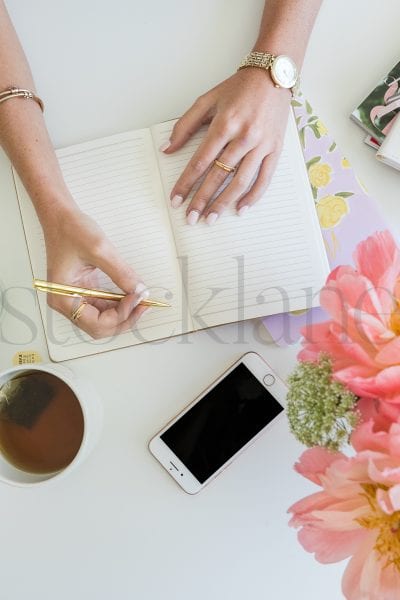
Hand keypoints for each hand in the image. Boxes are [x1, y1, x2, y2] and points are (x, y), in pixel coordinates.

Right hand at [42, 206, 147, 338]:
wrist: (60, 216)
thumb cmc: (70, 229)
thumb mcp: (99, 249)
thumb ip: (121, 273)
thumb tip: (140, 291)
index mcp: (63, 298)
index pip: (96, 323)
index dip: (121, 315)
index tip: (137, 298)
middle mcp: (67, 302)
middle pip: (100, 327)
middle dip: (124, 318)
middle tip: (144, 303)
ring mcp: (75, 298)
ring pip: (103, 320)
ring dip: (124, 313)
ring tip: (140, 300)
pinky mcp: (83, 291)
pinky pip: (104, 306)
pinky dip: (119, 304)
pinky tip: (131, 296)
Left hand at [164, 67, 290, 224]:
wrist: (273, 75)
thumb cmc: (238, 88)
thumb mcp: (207, 100)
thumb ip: (185, 125)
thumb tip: (167, 149)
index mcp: (224, 124)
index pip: (200, 162)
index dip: (186, 183)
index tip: (176, 200)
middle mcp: (243, 137)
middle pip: (218, 176)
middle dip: (202, 200)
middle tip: (190, 219)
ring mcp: (261, 145)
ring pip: (240, 182)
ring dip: (224, 203)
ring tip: (211, 219)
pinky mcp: (275, 150)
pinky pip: (264, 178)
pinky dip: (253, 196)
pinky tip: (241, 209)